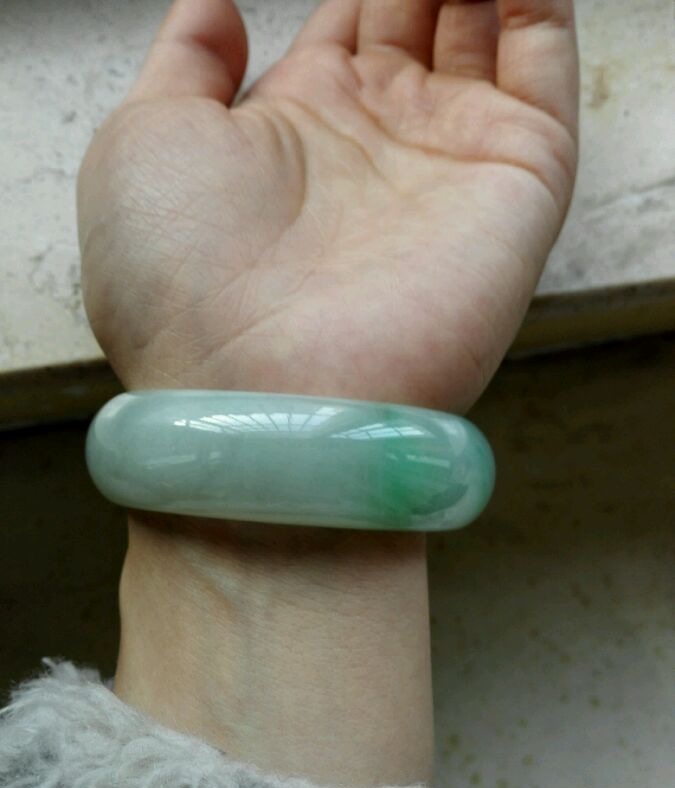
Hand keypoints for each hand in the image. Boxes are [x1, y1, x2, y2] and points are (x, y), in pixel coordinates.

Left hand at [78, 0, 577, 412]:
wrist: (254, 398)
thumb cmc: (179, 283)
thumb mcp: (146, 142)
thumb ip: (187, 61)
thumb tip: (216, 6)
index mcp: (298, 128)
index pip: (354, 21)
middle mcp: (379, 144)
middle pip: (425, 19)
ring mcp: (451, 166)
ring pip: (490, 36)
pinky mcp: (516, 189)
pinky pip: (546, 74)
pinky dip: (544, 7)